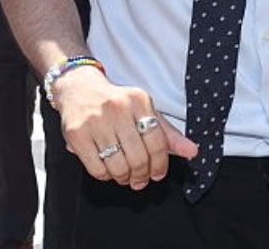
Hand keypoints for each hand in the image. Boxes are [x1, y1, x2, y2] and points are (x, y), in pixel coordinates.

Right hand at [52, 65, 196, 190]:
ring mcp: (95, 120)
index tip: (157, 173)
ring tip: (125, 175)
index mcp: (139, 100)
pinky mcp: (76, 134)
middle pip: (138, 157)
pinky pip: (97, 169)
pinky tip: (108, 168)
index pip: (158, 142)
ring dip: (124, 177)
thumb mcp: (144, 111)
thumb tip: (192, 151)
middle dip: (142, 175)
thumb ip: (168, 134)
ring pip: (118, 166)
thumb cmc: (116, 103)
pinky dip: (105, 175)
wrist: (79, 88)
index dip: (160, 164)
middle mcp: (117, 107)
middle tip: (140, 179)